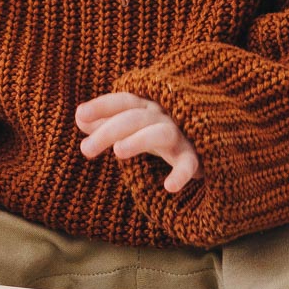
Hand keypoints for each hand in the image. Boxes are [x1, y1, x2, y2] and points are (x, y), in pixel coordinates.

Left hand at [76, 91, 201, 193]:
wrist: (210, 140)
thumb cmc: (162, 131)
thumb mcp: (135, 125)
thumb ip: (107, 121)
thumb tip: (79, 117)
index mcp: (146, 107)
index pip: (123, 101)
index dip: (102, 106)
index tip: (80, 115)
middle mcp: (163, 116)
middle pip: (135, 118)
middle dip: (109, 131)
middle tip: (85, 150)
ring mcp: (182, 134)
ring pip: (159, 133)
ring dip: (139, 140)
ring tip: (118, 153)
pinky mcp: (196, 156)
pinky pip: (189, 163)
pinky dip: (181, 174)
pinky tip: (169, 187)